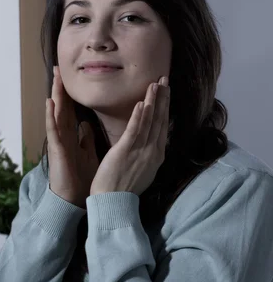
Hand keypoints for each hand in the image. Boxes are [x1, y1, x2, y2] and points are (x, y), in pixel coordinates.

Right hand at [46, 66, 98, 207]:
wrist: (72, 199)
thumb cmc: (80, 178)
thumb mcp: (86, 154)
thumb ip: (85, 139)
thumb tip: (85, 125)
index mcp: (71, 136)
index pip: (70, 110)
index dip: (70, 94)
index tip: (69, 77)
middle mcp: (63, 135)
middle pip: (62, 107)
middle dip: (61, 88)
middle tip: (58, 68)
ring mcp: (58, 141)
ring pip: (56, 113)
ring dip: (55, 95)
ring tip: (54, 78)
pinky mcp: (57, 149)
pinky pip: (53, 130)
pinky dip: (50, 116)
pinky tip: (49, 103)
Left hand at [90, 76, 169, 195]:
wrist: (114, 202)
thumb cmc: (123, 188)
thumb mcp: (142, 169)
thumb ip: (146, 154)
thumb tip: (149, 142)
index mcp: (156, 155)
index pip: (163, 126)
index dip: (165, 107)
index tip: (166, 91)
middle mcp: (153, 151)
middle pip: (160, 120)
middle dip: (163, 98)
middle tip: (165, 79)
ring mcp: (141, 151)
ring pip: (150, 121)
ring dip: (153, 101)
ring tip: (156, 84)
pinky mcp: (126, 151)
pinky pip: (135, 131)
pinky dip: (139, 116)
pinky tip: (141, 103)